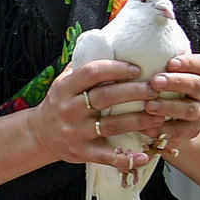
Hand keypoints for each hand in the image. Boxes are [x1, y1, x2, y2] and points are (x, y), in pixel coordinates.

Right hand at [32, 57, 151, 171]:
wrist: (39, 135)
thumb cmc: (60, 103)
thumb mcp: (63, 82)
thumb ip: (82, 67)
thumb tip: (110, 41)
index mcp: (65, 88)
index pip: (91, 72)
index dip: (116, 69)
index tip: (137, 68)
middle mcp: (69, 110)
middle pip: (106, 97)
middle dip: (135, 92)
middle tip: (156, 88)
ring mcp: (75, 132)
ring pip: (112, 125)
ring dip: (139, 121)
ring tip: (160, 116)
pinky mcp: (81, 152)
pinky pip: (107, 156)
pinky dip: (126, 159)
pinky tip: (145, 156)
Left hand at [127, 52, 199, 158]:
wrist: (169, 120)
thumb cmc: (156, 89)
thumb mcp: (156, 73)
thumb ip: (150, 62)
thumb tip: (120, 42)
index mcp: (196, 74)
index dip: (189, 62)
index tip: (170, 62)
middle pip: (196, 84)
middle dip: (175, 82)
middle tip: (155, 82)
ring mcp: (198, 112)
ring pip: (189, 109)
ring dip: (169, 107)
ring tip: (149, 106)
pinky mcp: (191, 131)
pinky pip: (181, 131)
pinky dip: (165, 130)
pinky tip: (148, 129)